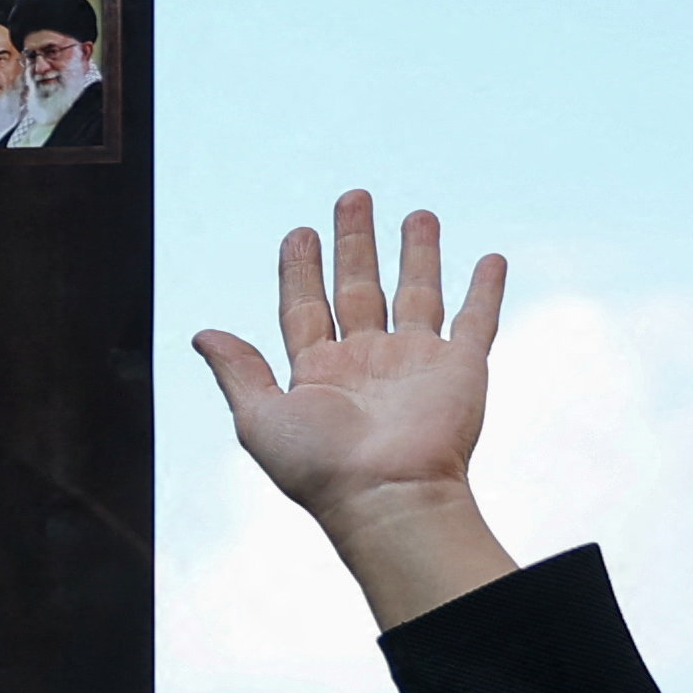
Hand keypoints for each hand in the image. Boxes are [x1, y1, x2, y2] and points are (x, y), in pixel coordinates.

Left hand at [188, 190, 516, 627]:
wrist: (387, 496)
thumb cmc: (320, 467)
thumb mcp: (260, 417)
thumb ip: (237, 371)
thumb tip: (201, 334)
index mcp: (318, 373)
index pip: (305, 307)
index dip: (300, 269)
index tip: (298, 232)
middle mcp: (366, 363)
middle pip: (359, 288)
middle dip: (355, 242)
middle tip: (353, 196)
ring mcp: (415, 364)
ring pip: (417, 293)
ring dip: (418, 254)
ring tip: (418, 214)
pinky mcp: (460, 369)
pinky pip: (477, 321)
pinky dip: (486, 290)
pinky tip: (491, 259)